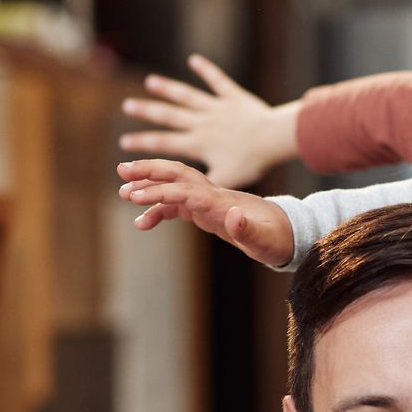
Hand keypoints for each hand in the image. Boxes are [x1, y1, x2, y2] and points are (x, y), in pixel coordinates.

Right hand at [117, 157, 293, 266]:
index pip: (186, 191)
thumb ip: (249, 230)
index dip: (161, 192)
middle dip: (150, 172)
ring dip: (149, 187)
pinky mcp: (208, 210)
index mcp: (224, 202)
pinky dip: (159, 211)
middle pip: (177, 176)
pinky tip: (142, 222)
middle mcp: (214, 196)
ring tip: (123, 192)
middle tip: (122, 171)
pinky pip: (178, 206)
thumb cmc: (278, 238)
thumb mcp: (266, 240)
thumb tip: (234, 217)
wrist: (290, 232)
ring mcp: (210, 201)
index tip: (136, 196)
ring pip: (174, 187)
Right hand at [119, 54, 301, 186]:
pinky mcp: (232, 96)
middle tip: (128, 106)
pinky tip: (193, 59)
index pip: (164, 142)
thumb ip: (204, 183)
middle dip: (147, 111)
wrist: (273, 139)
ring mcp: (216, 107)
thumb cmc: (251, 162)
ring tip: (151, 81)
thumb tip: (184, 196)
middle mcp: (202, 122)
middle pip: (169, 115)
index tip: (124, 143)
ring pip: (187, 95)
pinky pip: (217, 80)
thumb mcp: (225, 179)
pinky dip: (205, 69)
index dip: (143, 142)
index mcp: (198, 143)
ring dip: (168, 87)